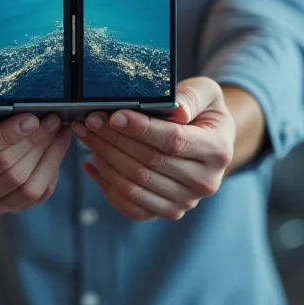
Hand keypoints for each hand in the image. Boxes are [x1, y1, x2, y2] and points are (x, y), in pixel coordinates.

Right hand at [0, 80, 70, 213]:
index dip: (8, 134)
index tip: (32, 118)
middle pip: (4, 168)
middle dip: (34, 141)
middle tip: (54, 119)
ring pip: (22, 185)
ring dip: (47, 156)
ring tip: (59, 131)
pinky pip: (33, 197)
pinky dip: (49, 172)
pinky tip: (55, 149)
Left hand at [71, 77, 234, 221]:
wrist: (209, 139)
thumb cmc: (203, 111)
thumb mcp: (206, 93)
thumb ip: (192, 96)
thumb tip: (177, 110)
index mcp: (217, 150)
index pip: (172, 141)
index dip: (140, 129)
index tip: (114, 116)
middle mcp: (204, 181)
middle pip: (149, 163)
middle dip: (113, 140)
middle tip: (90, 121)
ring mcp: (186, 201)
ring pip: (135, 185)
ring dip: (105, 159)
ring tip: (86, 136)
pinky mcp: (168, 211)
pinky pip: (131, 205)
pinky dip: (107, 185)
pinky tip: (92, 163)